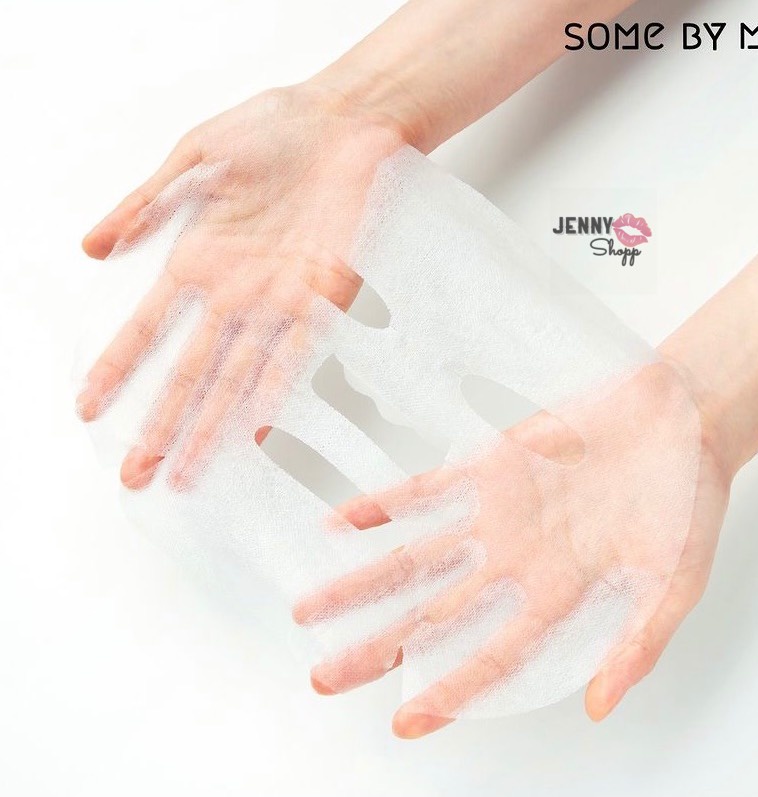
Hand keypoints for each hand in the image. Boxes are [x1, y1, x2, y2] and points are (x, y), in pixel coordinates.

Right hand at [77, 84, 405, 488]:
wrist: (343, 120)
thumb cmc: (272, 129)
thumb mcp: (195, 158)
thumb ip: (146, 202)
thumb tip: (91, 246)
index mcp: (197, 260)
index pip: (146, 330)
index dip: (117, 369)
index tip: (89, 408)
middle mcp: (232, 293)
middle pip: (188, 372)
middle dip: (160, 425)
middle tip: (136, 474)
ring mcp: (275, 299)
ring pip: (234, 377)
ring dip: (208, 426)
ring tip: (185, 472)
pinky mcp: (320, 295)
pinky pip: (295, 353)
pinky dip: (276, 392)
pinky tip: (259, 431)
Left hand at [293, 362, 728, 738]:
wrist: (676, 418)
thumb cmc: (684, 498)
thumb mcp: (676, 581)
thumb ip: (639, 643)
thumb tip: (601, 707)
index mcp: (558, 594)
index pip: (491, 656)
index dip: (449, 693)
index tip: (404, 723)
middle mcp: (515, 560)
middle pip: (433, 615)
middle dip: (378, 648)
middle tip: (324, 679)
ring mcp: (496, 514)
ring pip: (415, 556)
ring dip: (362, 582)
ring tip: (309, 609)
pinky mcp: (489, 465)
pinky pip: (425, 489)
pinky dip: (384, 504)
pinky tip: (342, 520)